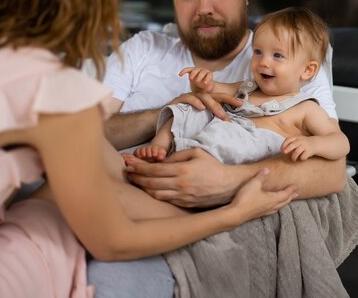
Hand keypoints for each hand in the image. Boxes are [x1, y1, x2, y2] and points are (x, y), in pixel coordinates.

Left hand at [124, 148, 244, 207]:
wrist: (229, 185)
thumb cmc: (213, 166)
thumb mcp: (196, 153)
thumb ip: (177, 155)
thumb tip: (162, 160)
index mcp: (182, 170)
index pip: (154, 169)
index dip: (139, 167)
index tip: (129, 163)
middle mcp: (180, 184)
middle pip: (151, 183)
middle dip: (137, 177)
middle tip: (127, 173)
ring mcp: (182, 196)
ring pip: (155, 194)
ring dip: (143, 188)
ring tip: (135, 182)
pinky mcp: (185, 204)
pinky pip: (165, 200)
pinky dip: (155, 195)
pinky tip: (149, 190)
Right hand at [169, 91, 241, 121]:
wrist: (168, 118)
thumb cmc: (187, 119)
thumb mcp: (202, 119)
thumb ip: (213, 119)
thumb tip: (228, 126)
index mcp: (207, 100)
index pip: (221, 98)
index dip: (231, 100)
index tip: (242, 104)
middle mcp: (200, 96)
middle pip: (215, 96)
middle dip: (225, 102)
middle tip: (231, 115)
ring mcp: (190, 96)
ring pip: (203, 97)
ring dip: (212, 105)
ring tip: (220, 114)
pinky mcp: (180, 100)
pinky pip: (189, 98)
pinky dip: (196, 102)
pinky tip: (201, 108)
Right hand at [179, 67, 213, 91]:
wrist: (201, 85)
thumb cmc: (206, 87)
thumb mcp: (208, 88)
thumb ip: (209, 88)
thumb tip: (208, 88)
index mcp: (209, 75)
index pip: (209, 75)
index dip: (207, 78)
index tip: (205, 83)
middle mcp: (203, 71)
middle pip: (202, 71)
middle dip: (200, 76)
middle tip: (197, 81)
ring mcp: (197, 70)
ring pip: (195, 70)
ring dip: (193, 74)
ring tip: (190, 79)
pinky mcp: (191, 70)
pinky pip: (187, 69)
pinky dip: (184, 71)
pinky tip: (180, 75)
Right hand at [229, 168, 297, 220]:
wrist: (236, 214)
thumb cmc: (246, 198)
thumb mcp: (253, 184)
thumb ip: (261, 177)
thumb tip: (267, 170)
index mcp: (272, 199)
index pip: (285, 194)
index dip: (290, 190)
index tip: (295, 186)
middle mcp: (271, 206)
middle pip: (284, 201)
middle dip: (290, 197)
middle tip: (296, 194)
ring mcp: (265, 211)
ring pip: (278, 207)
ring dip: (284, 203)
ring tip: (287, 201)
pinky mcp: (259, 214)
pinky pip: (272, 210)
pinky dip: (276, 207)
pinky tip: (273, 208)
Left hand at [280, 136, 315, 160]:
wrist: (316, 144)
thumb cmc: (304, 143)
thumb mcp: (298, 141)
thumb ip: (291, 144)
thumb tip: (283, 150)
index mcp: (297, 138)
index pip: (289, 139)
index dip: (284, 144)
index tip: (281, 150)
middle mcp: (301, 141)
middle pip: (293, 144)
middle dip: (288, 148)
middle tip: (284, 152)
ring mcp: (305, 146)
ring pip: (297, 151)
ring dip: (293, 157)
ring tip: (293, 159)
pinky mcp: (309, 151)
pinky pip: (303, 156)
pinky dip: (301, 158)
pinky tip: (302, 158)